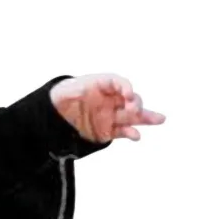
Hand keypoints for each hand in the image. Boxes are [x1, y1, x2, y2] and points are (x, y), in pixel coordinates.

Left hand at [49, 73, 165, 142]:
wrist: (59, 113)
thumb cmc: (66, 95)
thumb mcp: (64, 90)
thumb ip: (72, 90)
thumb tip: (77, 90)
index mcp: (104, 85)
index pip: (118, 83)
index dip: (125, 87)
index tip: (128, 93)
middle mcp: (112, 100)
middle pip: (131, 100)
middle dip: (137, 103)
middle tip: (136, 108)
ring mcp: (112, 115)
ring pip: (132, 116)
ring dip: (146, 118)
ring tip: (160, 119)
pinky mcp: (109, 130)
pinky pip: (122, 132)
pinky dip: (130, 133)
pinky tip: (136, 136)